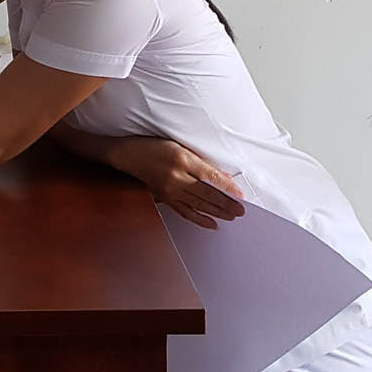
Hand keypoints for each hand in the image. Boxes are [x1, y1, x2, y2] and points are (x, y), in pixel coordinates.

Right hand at [112, 137, 244, 229]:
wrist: (130, 155)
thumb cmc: (154, 147)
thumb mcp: (180, 147)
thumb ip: (201, 162)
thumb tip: (222, 176)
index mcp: (181, 160)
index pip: (210, 176)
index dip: (227, 187)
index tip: (241, 195)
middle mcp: (176, 177)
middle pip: (206, 194)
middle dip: (226, 204)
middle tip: (241, 211)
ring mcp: (170, 190)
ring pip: (198, 205)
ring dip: (217, 212)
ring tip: (232, 217)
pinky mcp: (166, 198)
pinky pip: (185, 212)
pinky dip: (199, 219)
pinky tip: (212, 224)